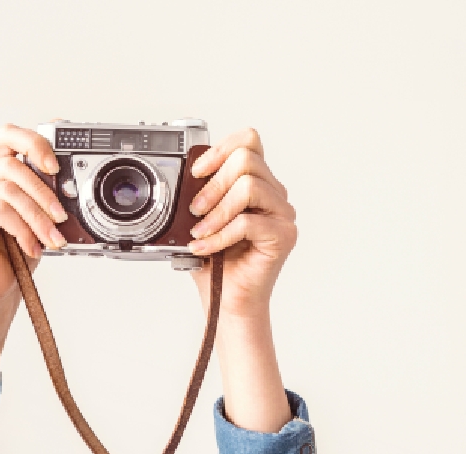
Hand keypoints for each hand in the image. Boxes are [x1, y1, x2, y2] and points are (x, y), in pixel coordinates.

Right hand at [0, 124, 66, 391]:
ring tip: (52, 238)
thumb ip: (44, 188)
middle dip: (44, 192)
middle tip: (62, 216)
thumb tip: (65, 169)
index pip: (7, 134)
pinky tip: (32, 246)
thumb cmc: (13, 255)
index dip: (34, 142)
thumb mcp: (36, 214)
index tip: (56, 165)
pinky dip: (22, 229)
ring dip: (38, 215)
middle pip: (10, 163)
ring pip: (7, 188)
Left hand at [186, 129, 297, 431]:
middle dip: (212, 184)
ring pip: (250, 186)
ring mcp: (283, 215)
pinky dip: (221, 234)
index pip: (249, 141)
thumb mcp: (200, 218)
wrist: (228, 301)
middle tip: (194, 210)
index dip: (219, 149)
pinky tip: (207, 247)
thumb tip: (182, 176)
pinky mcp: (283, 236)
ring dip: (217, 208)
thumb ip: (199, 192)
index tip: (196, 172)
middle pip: (248, 159)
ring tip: (201, 230)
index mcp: (258, 183)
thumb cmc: (217, 263)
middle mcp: (275, 195)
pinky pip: (249, 221)